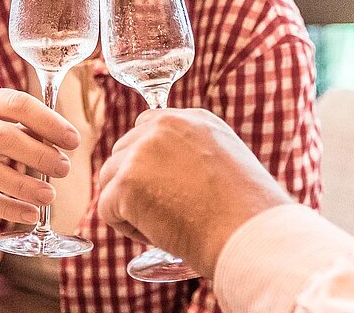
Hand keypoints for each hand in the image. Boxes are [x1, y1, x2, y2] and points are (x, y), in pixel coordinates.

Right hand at [0, 87, 79, 223]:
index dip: (49, 122)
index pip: (18, 104)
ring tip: (49, 196)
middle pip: (4, 137)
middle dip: (38, 154)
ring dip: (23, 186)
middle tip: (63, 167)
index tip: (74, 140)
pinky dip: (7, 208)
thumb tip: (60, 137)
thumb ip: (23, 122)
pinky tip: (30, 214)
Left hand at [98, 108, 291, 277]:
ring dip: (128, 204)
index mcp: (193, 118)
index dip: (150, 162)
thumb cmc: (243, 212)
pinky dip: (126, 228)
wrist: (247, 233)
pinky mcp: (127, 181)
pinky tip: (157, 233)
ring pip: (110, 177)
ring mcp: (143, 150)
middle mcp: (166, 125)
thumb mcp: (225, 162)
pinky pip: (106, 207)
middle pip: (123, 150)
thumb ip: (192, 154)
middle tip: (167, 210)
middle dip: (135, 182)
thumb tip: (164, 172)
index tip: (167, 187)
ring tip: (164, 223)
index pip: (147, 128)